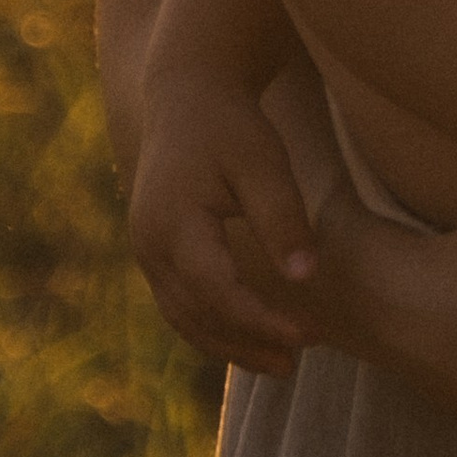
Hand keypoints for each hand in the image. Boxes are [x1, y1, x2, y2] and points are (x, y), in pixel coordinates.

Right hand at [129, 67, 321, 376]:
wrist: (187, 93)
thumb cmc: (231, 125)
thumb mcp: (263, 161)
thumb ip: (281, 217)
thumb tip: (305, 278)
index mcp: (174, 223)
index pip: (220, 292)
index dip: (264, 321)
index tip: (310, 334)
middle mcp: (150, 245)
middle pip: (197, 316)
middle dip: (247, 345)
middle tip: (297, 363)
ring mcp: (146, 251)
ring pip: (184, 318)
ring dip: (229, 345)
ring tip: (280, 363)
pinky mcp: (154, 250)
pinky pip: (180, 304)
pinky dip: (212, 327)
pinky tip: (248, 336)